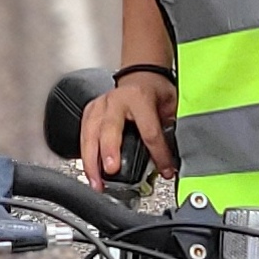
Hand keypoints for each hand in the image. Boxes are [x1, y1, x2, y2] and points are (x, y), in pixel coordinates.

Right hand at [81, 73, 177, 190]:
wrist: (141, 76)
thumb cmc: (155, 92)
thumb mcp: (171, 107)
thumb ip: (171, 130)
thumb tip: (176, 161)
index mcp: (140, 98)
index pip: (149, 131)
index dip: (158, 153)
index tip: (165, 170)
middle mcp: (116, 101)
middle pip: (109, 129)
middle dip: (108, 151)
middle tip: (110, 171)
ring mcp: (100, 105)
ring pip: (89, 134)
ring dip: (91, 160)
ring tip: (96, 182)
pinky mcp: (90, 112)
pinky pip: (83, 135)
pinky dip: (84, 155)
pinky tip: (88, 172)